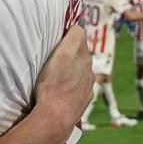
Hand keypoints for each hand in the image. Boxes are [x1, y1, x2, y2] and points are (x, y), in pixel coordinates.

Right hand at [26, 26, 93, 143]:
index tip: (57, 37)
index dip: (67, 34)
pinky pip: (78, 88)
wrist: (55, 117)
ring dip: (71, 70)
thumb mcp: (63, 53)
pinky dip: (71, 86)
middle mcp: (89, 71)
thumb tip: (79, 26)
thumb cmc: (54, 84)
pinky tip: (61, 89)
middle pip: (80, 55)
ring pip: (80, 72)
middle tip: (53, 55)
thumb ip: (75, 36)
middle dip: (70, 53)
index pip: (79, 36)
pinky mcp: (82, 101)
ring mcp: (87, 87)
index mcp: (84, 57)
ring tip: (56, 74)